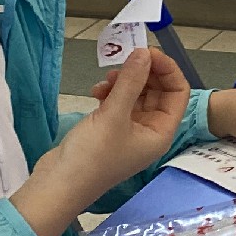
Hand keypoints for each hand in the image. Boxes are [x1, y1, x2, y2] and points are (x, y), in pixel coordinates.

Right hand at [12, 47, 190, 235]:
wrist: (58, 184)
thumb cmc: (91, 155)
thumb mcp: (113, 114)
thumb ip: (131, 81)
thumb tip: (144, 53)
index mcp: (161, 132)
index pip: (178, 92)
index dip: (167, 69)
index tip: (146, 51)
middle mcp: (150, 131)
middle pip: (157, 91)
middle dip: (143, 73)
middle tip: (124, 59)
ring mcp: (129, 130)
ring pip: (136, 95)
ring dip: (124, 82)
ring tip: (106, 80)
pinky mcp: (110, 129)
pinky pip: (119, 102)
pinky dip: (110, 93)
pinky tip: (96, 91)